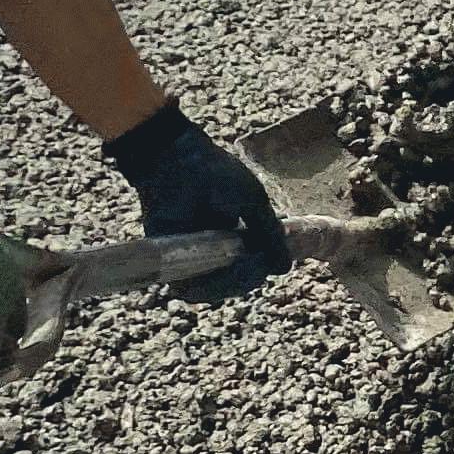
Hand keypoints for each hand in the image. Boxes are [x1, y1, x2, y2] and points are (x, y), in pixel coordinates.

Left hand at [104, 102, 286, 301]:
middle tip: (250, 264)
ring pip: (214, 291)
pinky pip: (189, 288)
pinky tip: (213, 272)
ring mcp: (192, 257)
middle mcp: (214, 251)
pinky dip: (204, 287)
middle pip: (235, 284)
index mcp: (235, 238)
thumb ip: (269, 234)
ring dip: (227, 285)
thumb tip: (284, 267)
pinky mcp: (168, 260)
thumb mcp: (254, 203)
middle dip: (246, 278)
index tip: (268, 261)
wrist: (177, 162)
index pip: (253, 268)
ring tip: (234, 267)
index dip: (262, 269)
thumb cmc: (217, 175)